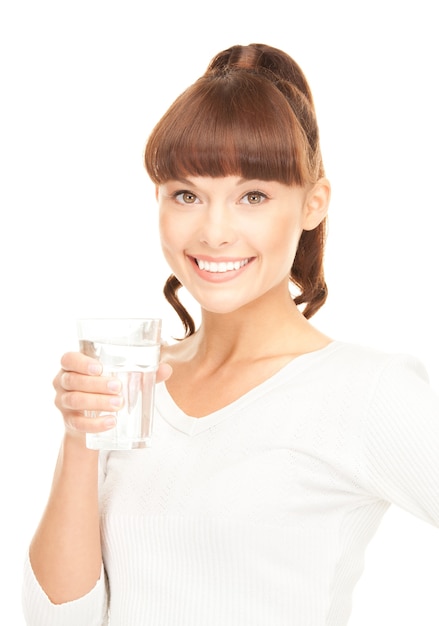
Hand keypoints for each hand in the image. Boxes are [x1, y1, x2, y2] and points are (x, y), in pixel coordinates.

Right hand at [54, 352, 172, 438]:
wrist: (92, 422)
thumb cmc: (108, 390)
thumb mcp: (121, 379)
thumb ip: (143, 373)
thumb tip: (167, 369)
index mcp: (73, 366)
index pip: (68, 359)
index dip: (81, 362)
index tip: (99, 368)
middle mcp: (63, 382)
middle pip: (73, 380)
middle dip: (96, 384)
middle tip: (118, 387)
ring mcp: (63, 403)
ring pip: (75, 400)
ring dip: (97, 402)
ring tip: (118, 404)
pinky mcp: (69, 423)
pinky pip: (78, 424)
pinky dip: (95, 424)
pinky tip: (111, 423)